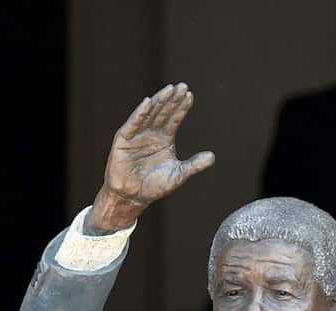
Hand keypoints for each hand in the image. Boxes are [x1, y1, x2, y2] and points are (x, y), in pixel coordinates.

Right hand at [88, 82, 214, 233]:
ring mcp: (137, 135)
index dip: (182, 107)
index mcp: (164, 139)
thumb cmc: (153, 187)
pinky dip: (139, 113)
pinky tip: (148, 103)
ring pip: (150, 114)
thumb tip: (212, 157)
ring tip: (169, 90)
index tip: (190, 95)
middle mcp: (151, 133)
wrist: (131, 198)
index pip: (175, 118)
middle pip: (163, 112)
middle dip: (172, 100)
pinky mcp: (123, 140)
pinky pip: (132, 124)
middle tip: (182, 86)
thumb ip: (193, 165)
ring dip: (158, 102)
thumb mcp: (177, 175)